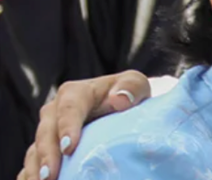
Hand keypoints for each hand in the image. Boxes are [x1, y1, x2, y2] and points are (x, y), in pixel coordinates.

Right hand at [17, 70, 150, 179]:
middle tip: (50, 176)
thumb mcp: (136, 85)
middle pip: (46, 132)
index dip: (67, 127)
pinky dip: (30, 176)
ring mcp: (48, 132)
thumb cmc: (129, 95)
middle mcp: (55, 112)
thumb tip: (120, 99)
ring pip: (35, 150)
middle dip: (47, 154)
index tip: (68, 147)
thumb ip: (131, 87)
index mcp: (76, 93)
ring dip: (36, 169)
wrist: (123, 106)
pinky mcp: (45, 150)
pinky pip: (32, 164)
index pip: (69, 108)